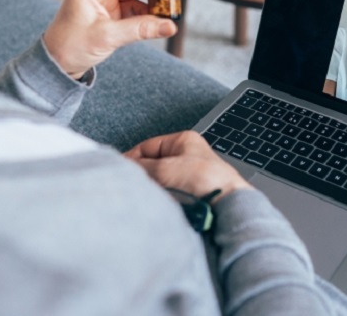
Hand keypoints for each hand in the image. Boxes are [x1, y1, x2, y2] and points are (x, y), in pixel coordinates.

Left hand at [43, 0, 177, 78]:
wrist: (59, 64)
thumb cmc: (71, 46)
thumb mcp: (107, 36)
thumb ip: (140, 29)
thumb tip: (169, 25)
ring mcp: (105, 0)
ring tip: (168, 0)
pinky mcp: (111, 13)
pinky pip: (133, 5)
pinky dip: (146, 9)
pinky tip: (158, 15)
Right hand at [126, 131, 253, 204]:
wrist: (226, 206)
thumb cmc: (206, 181)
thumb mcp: (165, 169)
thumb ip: (142, 167)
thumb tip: (125, 167)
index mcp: (183, 140)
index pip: (147, 146)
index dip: (132, 158)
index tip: (120, 170)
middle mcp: (186, 155)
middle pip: (152, 164)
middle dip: (143, 175)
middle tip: (134, 184)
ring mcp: (189, 175)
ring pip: (159, 180)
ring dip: (153, 188)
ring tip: (147, 195)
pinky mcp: (191, 193)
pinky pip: (168, 194)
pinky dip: (161, 198)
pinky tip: (158, 203)